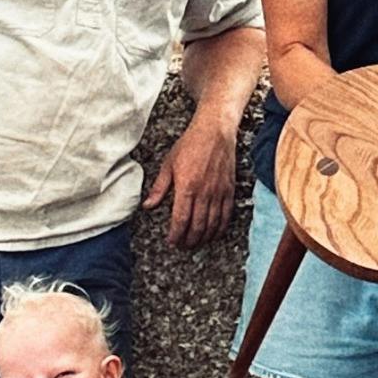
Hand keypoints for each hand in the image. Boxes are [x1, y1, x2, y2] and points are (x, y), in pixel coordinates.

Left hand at [146, 107, 242, 246]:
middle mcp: (204, 193)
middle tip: (182, 246)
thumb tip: (148, 205)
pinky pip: (226, 215)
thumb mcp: (169, 164)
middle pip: (197, 227)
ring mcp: (218, 192)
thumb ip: (159, 188)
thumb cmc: (191, 144)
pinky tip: (214, 233)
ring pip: (212, 224)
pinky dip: (220, 228)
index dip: (176, 235)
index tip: (171, 241)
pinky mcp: (229, 190)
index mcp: (186, 187)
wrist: (215, 131)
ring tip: (195, 243)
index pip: (181, 220)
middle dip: (188, 241)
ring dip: (203, 238)